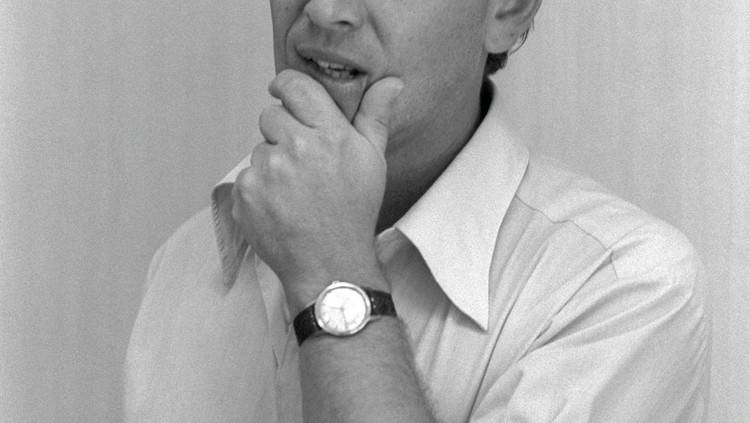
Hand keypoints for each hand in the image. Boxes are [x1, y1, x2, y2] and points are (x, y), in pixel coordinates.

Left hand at [231, 69, 403, 311]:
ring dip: (271, 164)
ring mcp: (266, 172)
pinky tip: (279, 207)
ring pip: (259, 149)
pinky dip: (258, 190)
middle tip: (303, 162)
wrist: (330, 264)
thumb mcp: (373, 162)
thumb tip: (390, 83)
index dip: (286, 88)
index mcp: (329, 134)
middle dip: (282, 133)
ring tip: (294, 191)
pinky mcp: (245, 194)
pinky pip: (246, 177)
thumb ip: (375, 117)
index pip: (293, 86)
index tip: (286, 96)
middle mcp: (295, 148)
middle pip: (270, 116)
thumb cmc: (353, 211)